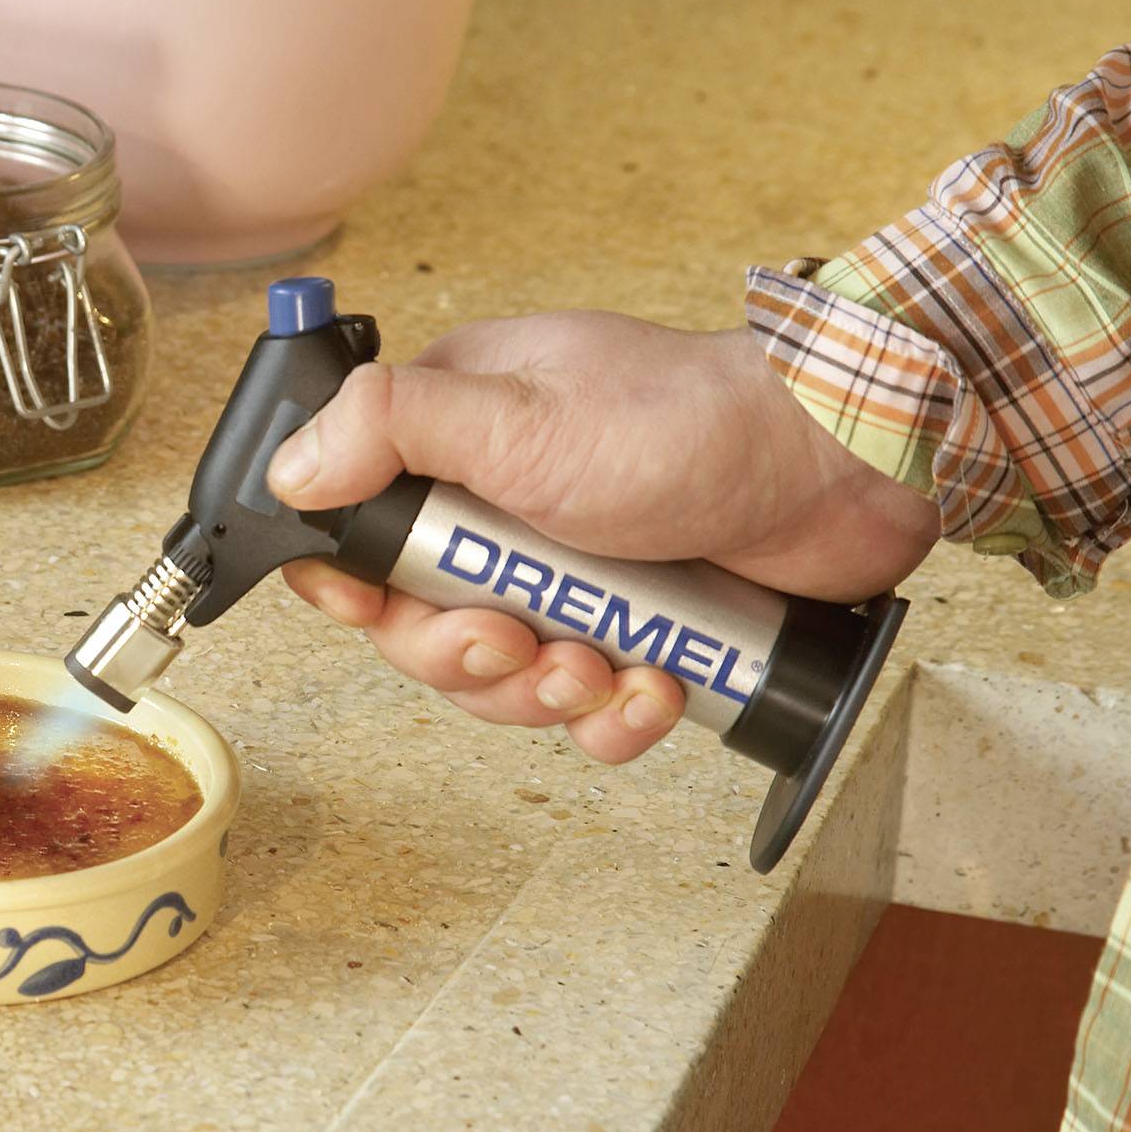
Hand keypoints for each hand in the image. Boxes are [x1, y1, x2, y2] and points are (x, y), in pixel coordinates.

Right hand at [265, 310, 939, 762]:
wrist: (841, 469)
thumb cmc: (687, 421)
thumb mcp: (518, 415)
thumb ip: (391, 429)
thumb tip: (289, 469)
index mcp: (456, 440)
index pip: (358, 527)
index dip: (356, 583)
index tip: (372, 607)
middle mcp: (502, 508)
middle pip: (421, 623)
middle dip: (465, 654)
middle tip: (516, 641)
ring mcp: (568, 571)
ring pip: (500, 677)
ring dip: (542, 693)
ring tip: (597, 668)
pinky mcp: (634, 627)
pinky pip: (586, 706)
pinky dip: (614, 715)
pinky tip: (653, 687)